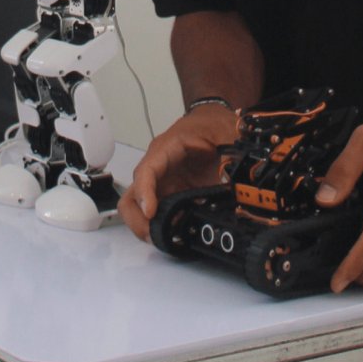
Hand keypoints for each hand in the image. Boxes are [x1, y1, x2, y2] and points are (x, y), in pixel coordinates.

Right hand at [119, 103, 236, 240]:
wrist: (212, 122)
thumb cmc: (211, 124)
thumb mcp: (225, 134)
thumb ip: (230, 155)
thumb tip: (230, 179)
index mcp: (167, 148)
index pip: (146, 171)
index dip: (145, 192)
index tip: (151, 212)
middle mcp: (157, 167)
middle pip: (132, 195)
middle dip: (137, 218)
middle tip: (153, 235)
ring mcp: (162, 183)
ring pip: (139, 208)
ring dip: (146, 226)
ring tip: (164, 239)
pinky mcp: (170, 194)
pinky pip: (157, 213)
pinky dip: (161, 226)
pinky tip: (177, 234)